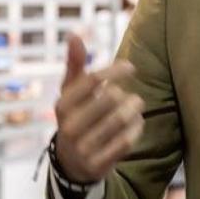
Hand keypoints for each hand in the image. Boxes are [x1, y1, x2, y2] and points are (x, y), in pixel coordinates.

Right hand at [53, 35, 144, 183]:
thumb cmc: (76, 115)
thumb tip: (74, 34)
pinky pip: (126, 141)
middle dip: (125, 94)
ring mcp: (82, 147)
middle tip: (130, 96)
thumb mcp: (71, 91)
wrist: (71, 162)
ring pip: (120, 120)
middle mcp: (68, 126)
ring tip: (136, 106)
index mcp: (62, 104)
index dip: (114, 70)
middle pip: (110, 99)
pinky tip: (137, 123)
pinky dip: (136, 129)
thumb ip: (74, 63)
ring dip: (134, 110)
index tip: (130, 67)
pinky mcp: (97, 164)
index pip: (92, 80)